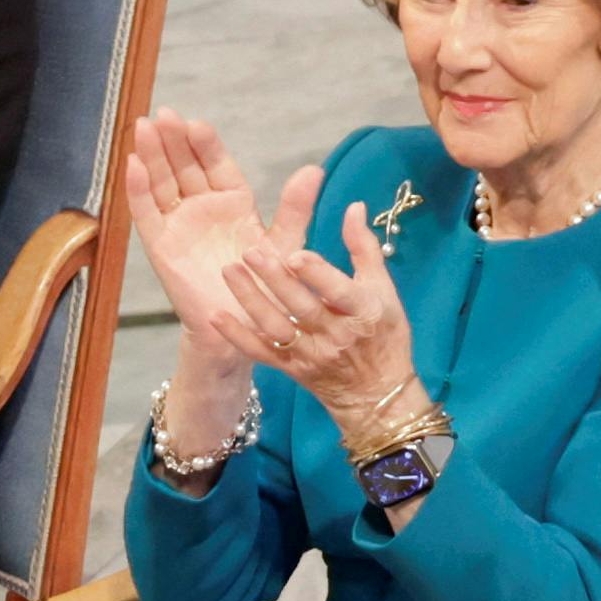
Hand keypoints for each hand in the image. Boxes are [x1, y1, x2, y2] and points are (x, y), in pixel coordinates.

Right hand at [124, 110, 291, 370]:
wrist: (245, 329)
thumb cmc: (268, 288)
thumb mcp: (285, 244)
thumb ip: (296, 207)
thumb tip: (315, 170)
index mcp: (233, 201)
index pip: (216, 164)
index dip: (205, 144)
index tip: (198, 124)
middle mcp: (204, 207)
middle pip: (184, 166)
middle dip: (174, 140)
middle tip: (165, 114)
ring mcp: (180, 224)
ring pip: (162, 182)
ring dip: (152, 155)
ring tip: (144, 126)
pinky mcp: (162, 245)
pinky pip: (147, 213)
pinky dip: (139, 189)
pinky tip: (133, 164)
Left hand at [234, 196, 422, 441]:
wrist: (376, 393)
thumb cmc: (383, 334)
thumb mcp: (383, 289)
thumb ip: (364, 247)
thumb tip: (353, 206)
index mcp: (363, 312)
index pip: (338, 291)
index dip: (316, 274)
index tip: (295, 253)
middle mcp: (336, 335)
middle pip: (302, 306)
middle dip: (275, 280)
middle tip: (250, 251)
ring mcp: (311, 354)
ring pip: (277, 327)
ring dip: (251, 300)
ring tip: (230, 271)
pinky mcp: (292, 368)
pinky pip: (261, 353)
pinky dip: (238, 336)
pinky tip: (217, 316)